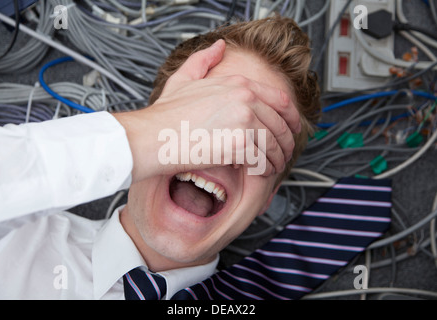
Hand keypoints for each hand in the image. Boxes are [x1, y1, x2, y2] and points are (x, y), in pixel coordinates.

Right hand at [113, 39, 300, 181]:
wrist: (152, 136)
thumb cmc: (165, 115)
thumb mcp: (183, 80)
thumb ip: (203, 61)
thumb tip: (220, 47)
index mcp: (237, 84)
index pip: (279, 99)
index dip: (291, 117)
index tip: (292, 129)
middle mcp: (245, 98)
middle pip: (281, 124)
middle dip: (286, 141)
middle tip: (285, 154)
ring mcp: (244, 120)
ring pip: (274, 143)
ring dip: (278, 158)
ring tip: (274, 167)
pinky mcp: (240, 144)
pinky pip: (263, 159)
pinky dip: (266, 169)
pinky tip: (262, 174)